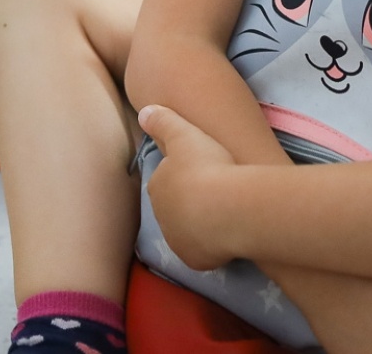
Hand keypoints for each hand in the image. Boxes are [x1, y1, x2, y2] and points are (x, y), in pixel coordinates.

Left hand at [139, 104, 238, 270]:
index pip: (167, 180)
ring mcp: (177, 241)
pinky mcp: (194, 260)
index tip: (203, 170)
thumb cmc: (205, 166)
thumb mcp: (183, 133)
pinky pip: (203, 251)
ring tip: (225, 212)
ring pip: (189, 230)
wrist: (226, 208)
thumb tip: (143, 112)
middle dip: (192, 201)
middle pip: (177, 208)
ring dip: (202, 223)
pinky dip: (213, 244)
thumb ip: (162, 121)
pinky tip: (228, 231)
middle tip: (217, 191)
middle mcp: (161, 217)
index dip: (185, 175)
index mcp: (157, 186)